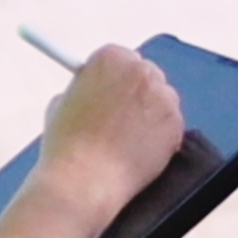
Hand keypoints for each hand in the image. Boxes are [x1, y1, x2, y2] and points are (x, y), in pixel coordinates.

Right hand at [41, 43, 185, 195]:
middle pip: (146, 75)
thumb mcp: (61, 103)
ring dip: (149, 114)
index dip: (115, 79)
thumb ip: (82, 90)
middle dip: (136, 93)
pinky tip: (140, 151)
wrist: (85, 180)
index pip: (121, 58)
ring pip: (161, 100)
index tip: (113, 90)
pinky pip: (171, 125)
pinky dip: (160, 137)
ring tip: (126, 140)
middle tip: (123, 116)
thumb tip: (92, 92)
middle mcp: (140, 70)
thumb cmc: (67, 146)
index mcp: (110, 58)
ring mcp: (162, 96)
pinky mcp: (176, 123)